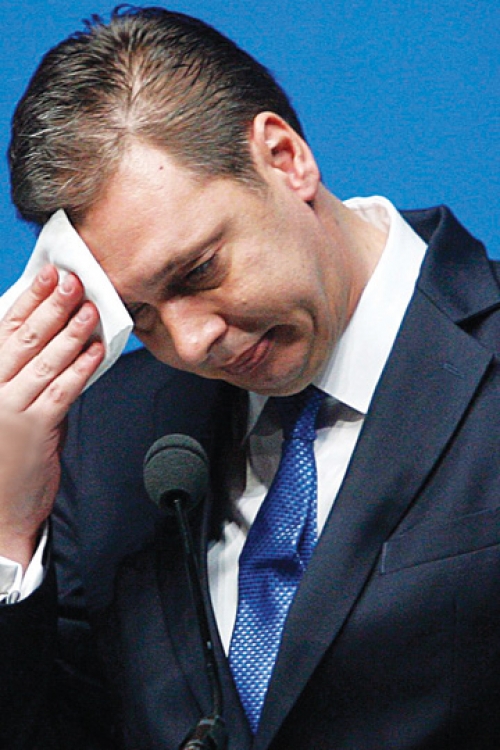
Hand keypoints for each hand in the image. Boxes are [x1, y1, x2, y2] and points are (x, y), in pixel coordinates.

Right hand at [0, 264, 104, 568]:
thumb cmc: (2, 453)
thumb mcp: (4, 404)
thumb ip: (24, 374)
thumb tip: (59, 339)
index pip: (3, 327)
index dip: (29, 298)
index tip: (47, 275)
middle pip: (23, 338)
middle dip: (52, 305)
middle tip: (73, 282)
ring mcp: (8, 408)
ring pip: (44, 360)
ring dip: (72, 332)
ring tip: (90, 310)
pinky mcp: (34, 429)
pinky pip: (62, 390)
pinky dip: (82, 368)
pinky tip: (96, 352)